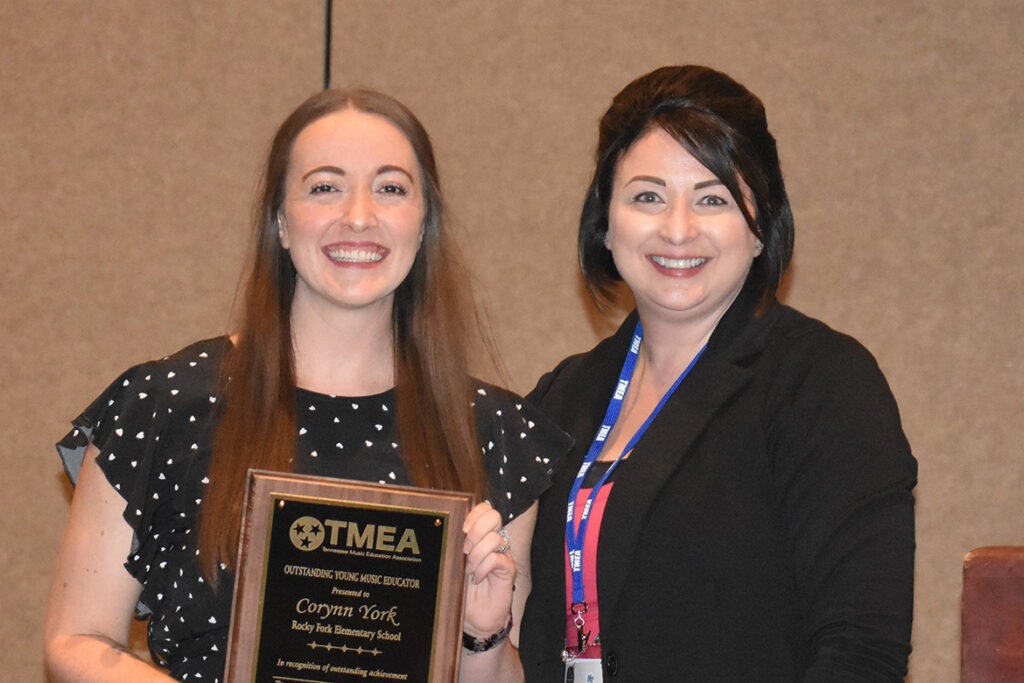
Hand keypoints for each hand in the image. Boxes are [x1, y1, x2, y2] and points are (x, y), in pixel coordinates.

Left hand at [461, 502, 515, 637]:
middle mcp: (494, 541)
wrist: (475, 617)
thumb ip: (455, 546)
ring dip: (476, 554)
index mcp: (482, 535)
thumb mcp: (455, 564)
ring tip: (468, 570)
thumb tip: (445, 530)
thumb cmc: (463, 590)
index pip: (485, 509)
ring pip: (495, 538)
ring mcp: (503, 554)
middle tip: (464, 549)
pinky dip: (483, 568)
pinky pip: (497, 559)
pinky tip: (476, 578)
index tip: (462, 528)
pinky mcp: (508, 570)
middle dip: (476, 530)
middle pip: (493, 517)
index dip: (475, 513)